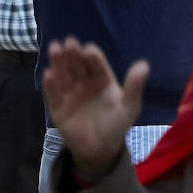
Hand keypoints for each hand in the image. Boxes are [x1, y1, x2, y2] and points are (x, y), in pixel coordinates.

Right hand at [42, 37, 147, 176]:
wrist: (100, 150)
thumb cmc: (116, 125)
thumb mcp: (129, 107)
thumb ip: (134, 87)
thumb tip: (144, 65)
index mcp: (102, 78)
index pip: (96, 64)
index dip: (92, 56)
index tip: (89, 50)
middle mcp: (84, 81)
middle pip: (77, 64)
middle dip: (73, 53)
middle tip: (69, 42)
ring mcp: (70, 93)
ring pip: (63, 74)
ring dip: (58, 61)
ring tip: (55, 48)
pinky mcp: (58, 107)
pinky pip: (53, 94)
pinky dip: (50, 84)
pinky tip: (48, 74)